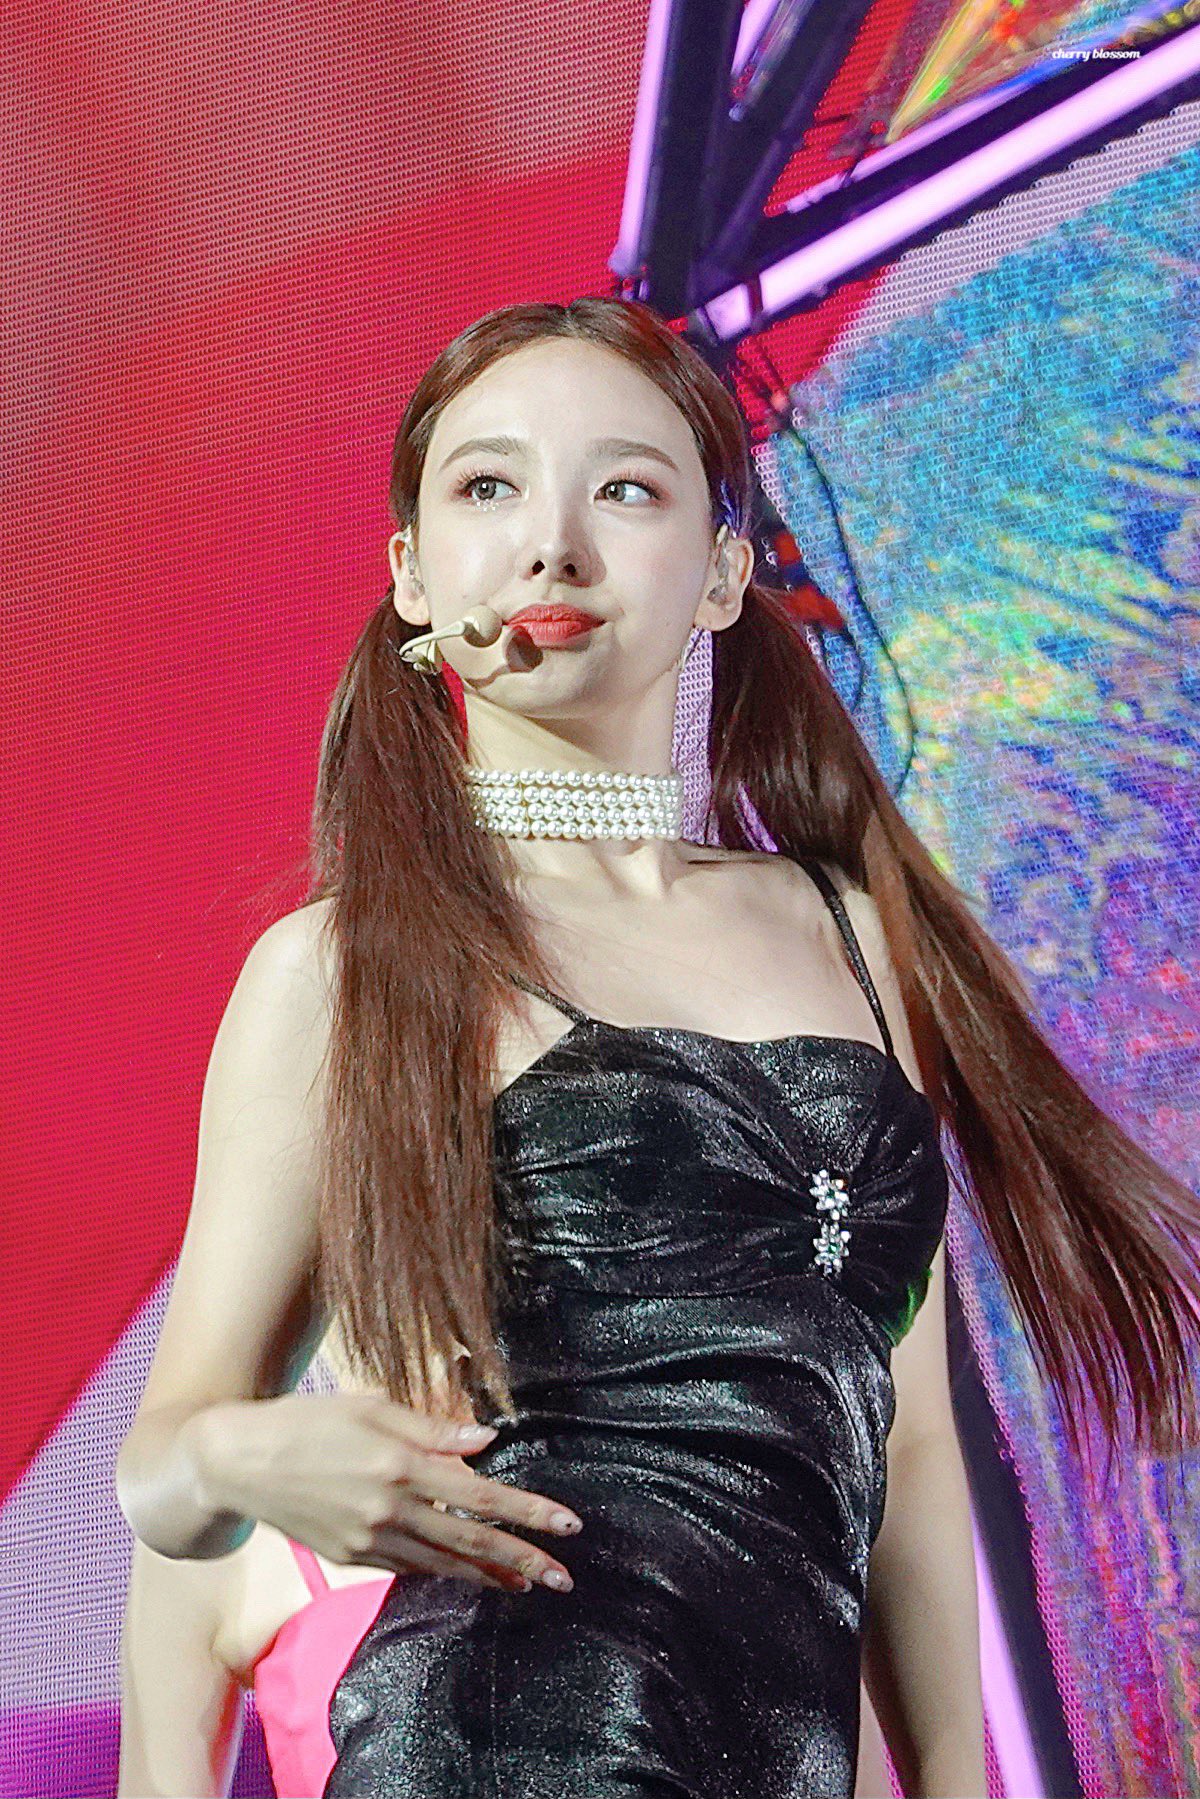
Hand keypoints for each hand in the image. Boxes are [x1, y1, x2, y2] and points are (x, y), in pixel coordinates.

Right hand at [194, 1392, 581, 1593]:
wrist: (238, 1462)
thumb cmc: (308, 1421)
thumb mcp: (372, 1408)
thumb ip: (432, 1429)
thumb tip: (485, 1441)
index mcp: (400, 1465)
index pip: (481, 1495)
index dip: (528, 1512)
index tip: (568, 1525)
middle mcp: (389, 1510)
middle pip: (470, 1543)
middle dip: (523, 1561)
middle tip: (564, 1578)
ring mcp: (368, 1541)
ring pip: (443, 1566)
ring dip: (488, 1577)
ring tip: (525, 1585)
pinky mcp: (351, 1558)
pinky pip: (409, 1569)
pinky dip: (442, 1573)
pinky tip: (465, 1574)